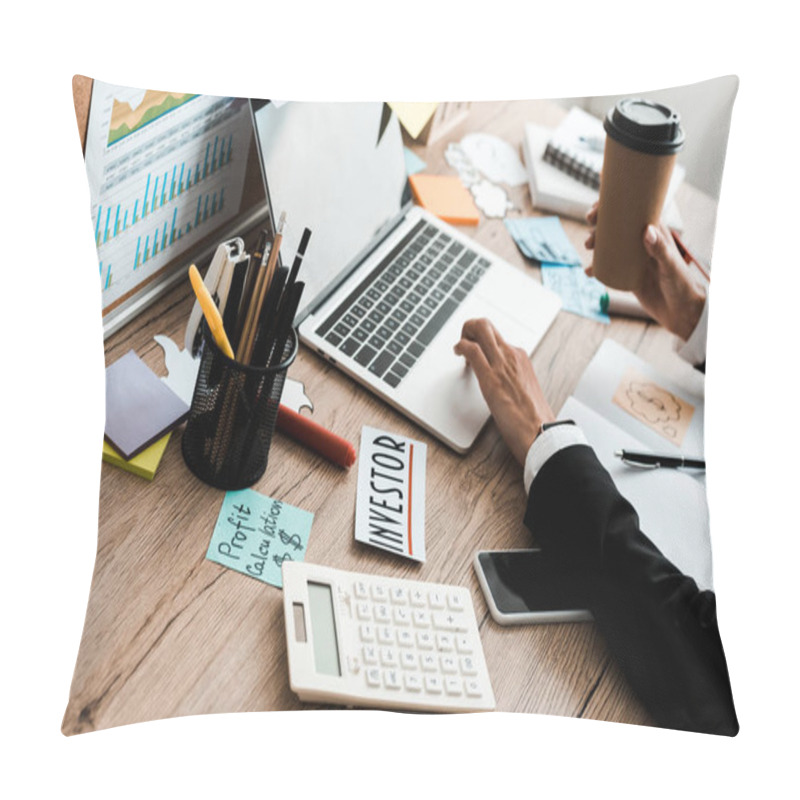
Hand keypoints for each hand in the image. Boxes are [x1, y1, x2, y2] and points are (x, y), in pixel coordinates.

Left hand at [453, 318, 554, 464]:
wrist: (540, 432)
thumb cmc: (532, 419)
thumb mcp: (522, 390)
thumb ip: (511, 380)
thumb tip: (500, 382)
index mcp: (521, 358)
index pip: (496, 336)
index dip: (479, 339)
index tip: (473, 349)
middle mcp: (512, 355)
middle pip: (486, 325)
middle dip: (469, 328)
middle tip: (462, 343)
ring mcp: (502, 363)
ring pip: (480, 329)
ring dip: (464, 334)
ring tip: (459, 349)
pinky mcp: (491, 377)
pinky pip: (471, 349)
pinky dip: (460, 346)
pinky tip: (457, 353)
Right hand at [584, 203, 706, 340]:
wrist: (680, 312)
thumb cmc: (681, 285)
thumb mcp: (670, 266)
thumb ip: (660, 250)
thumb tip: (646, 230)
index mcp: (655, 233)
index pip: (633, 212)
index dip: (614, 206)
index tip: (597, 208)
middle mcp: (643, 243)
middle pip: (618, 227)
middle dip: (600, 224)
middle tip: (590, 228)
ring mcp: (634, 259)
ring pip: (611, 245)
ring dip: (596, 243)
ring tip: (588, 247)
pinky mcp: (628, 275)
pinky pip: (609, 268)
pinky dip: (597, 268)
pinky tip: (589, 271)